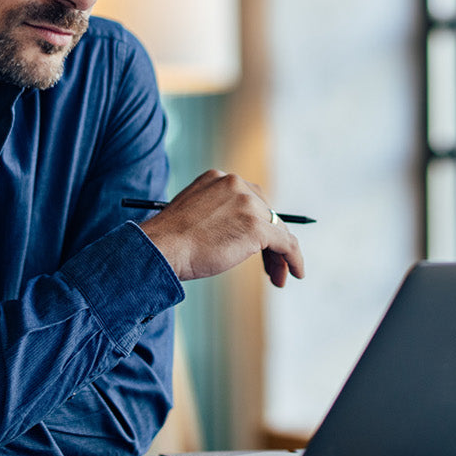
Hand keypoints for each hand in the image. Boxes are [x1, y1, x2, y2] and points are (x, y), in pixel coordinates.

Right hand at [138, 170, 305, 287]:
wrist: (160, 249)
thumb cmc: (169, 241)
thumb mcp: (192, 214)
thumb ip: (216, 213)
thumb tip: (237, 231)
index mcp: (217, 178)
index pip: (250, 198)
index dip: (256, 221)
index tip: (256, 243)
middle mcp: (235, 184)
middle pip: (267, 212)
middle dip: (270, 239)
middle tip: (268, 264)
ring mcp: (247, 204)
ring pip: (278, 230)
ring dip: (280, 255)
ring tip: (277, 276)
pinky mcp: (257, 227)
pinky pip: (287, 244)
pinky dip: (293, 260)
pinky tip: (294, 273)